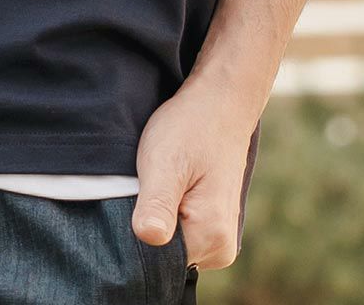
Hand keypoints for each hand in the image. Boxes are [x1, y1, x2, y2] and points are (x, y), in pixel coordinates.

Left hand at [130, 76, 256, 272]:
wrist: (220, 102)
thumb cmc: (191, 127)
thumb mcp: (165, 161)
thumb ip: (157, 204)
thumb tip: (149, 237)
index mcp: (212, 236)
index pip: (157, 261)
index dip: (142, 227)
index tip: (147, 190)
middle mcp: (221, 247)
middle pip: (165, 256)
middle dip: (151, 222)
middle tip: (156, 180)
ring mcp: (219, 238)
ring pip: (171, 243)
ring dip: (159, 214)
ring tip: (167, 178)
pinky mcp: (213, 226)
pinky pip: (180, 232)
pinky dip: (169, 210)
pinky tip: (173, 183)